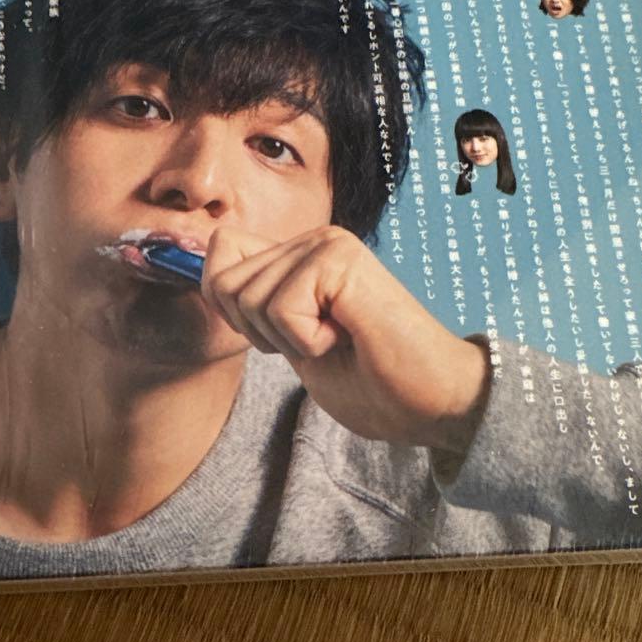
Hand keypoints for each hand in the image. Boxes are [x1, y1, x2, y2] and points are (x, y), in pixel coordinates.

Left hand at [202, 225, 490, 453]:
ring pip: (248, 298)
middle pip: (223, 282)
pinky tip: (349, 337)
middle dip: (260, 332)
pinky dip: (308, 341)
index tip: (283, 335)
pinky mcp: (342, 260)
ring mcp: (328, 244)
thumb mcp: (292, 343)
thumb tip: (209, 277)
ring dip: (288, 339)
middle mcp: (313, 239)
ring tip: (338, 339)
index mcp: (300, 255)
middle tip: (319, 342)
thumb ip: (257, 307)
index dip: (232, 308)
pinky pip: (281, 308)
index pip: (219, 252)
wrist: (432, 402)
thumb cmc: (370, 382)